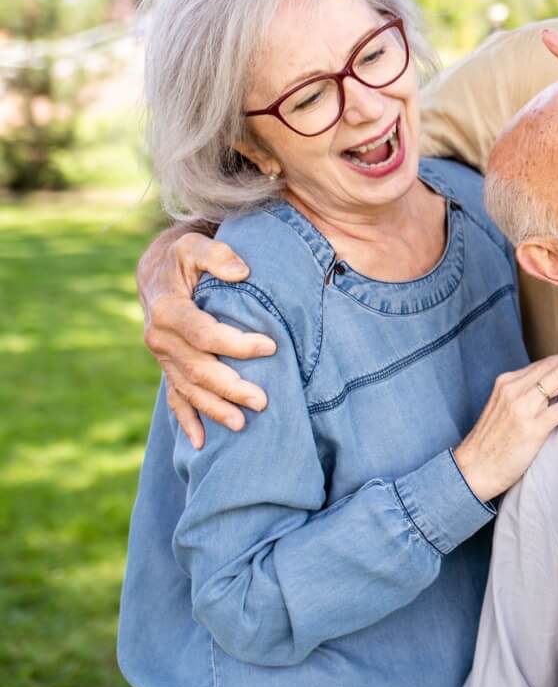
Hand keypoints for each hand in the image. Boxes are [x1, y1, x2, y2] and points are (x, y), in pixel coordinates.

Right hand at [139, 227, 276, 448]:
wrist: (157, 269)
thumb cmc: (185, 255)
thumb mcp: (197, 244)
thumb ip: (217, 254)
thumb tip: (241, 271)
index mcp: (167, 309)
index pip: (204, 333)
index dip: (236, 343)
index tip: (270, 347)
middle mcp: (159, 338)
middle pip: (197, 369)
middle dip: (229, 387)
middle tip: (263, 401)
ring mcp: (162, 357)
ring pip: (188, 389)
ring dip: (213, 409)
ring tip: (242, 426)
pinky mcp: (167, 367)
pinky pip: (174, 397)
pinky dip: (186, 421)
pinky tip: (202, 442)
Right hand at [452, 352, 557, 501]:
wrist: (472, 470)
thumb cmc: (491, 444)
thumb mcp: (505, 410)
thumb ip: (526, 397)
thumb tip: (557, 391)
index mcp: (507, 382)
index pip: (545, 363)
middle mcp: (513, 389)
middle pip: (555, 366)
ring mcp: (521, 407)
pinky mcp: (530, 428)